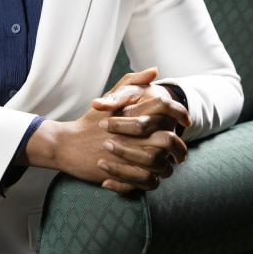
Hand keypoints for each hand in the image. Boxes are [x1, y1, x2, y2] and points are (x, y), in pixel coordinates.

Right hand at [21, 69, 175, 191]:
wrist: (66, 144)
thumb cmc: (90, 121)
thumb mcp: (111, 97)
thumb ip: (133, 82)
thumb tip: (155, 71)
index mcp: (132, 113)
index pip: (166, 109)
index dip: (180, 114)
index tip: (186, 122)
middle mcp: (133, 133)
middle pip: (169, 139)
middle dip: (180, 148)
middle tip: (180, 153)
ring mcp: (128, 154)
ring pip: (162, 165)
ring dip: (168, 168)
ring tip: (168, 167)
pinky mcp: (122, 173)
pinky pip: (148, 182)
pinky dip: (154, 181)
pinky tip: (153, 177)